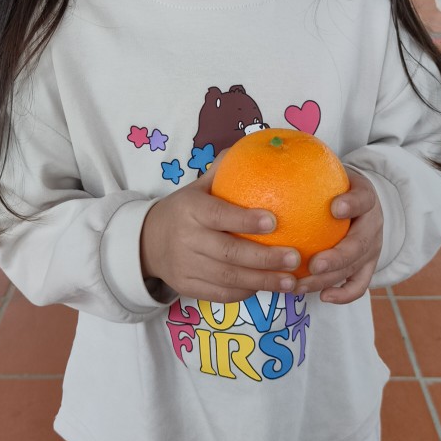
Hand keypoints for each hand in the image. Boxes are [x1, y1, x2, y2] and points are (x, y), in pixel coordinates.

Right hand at [140, 168, 301, 302]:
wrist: (147, 241)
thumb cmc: (184, 210)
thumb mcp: (197, 187)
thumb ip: (224, 171)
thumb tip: (260, 146)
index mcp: (190, 209)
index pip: (218, 215)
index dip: (245, 221)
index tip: (274, 222)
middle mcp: (186, 239)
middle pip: (228, 253)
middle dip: (264, 258)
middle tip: (294, 257)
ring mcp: (185, 266)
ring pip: (228, 278)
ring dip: (263, 281)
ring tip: (291, 281)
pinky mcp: (187, 287)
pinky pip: (221, 294)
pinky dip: (246, 293)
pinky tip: (268, 288)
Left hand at [302, 171, 382, 304]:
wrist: (360, 202)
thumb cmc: (332, 184)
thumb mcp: (325, 169)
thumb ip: (300, 163)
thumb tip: (255, 150)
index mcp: (364, 196)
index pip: (362, 198)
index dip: (352, 204)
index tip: (334, 208)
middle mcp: (372, 224)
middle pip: (361, 243)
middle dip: (339, 256)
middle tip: (313, 264)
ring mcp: (372, 247)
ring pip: (356, 268)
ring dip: (330, 279)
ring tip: (301, 284)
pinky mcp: (368, 266)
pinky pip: (359, 284)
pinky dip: (344, 294)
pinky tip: (323, 297)